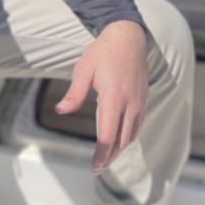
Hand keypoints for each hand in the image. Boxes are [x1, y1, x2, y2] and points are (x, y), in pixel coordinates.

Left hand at [55, 20, 148, 173]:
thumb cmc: (102, 52)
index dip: (102, 154)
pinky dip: (128, 135)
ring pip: (132, 134)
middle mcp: (130, 103)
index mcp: (114, 97)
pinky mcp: (143, 98)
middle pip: (122, 140)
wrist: (127, 36)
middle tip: (98, 168)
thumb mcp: (83, 69)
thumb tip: (60, 110)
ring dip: (120, 148)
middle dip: (110, 157)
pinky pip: (137, 123)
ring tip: (107, 157)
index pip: (109, 135)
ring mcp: (139, 101)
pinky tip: (119, 138)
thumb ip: (74, 93)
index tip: (94, 167)